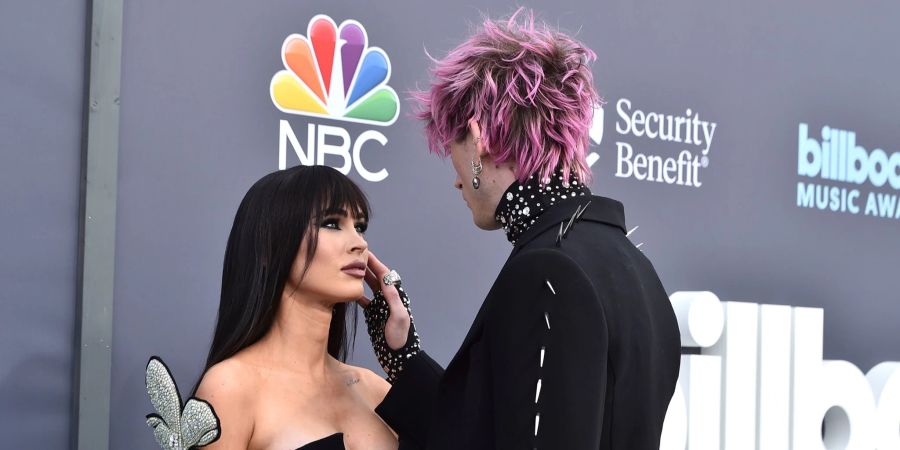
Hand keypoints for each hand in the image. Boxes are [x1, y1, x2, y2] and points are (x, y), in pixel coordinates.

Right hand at [358, 252, 420, 381]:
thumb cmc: (401, 337)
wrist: (398, 356)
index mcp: (395, 296)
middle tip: (355, 256)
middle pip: (376, 278)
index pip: (384, 275)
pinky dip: (357, 294)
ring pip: (370, 288)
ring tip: (350, 268)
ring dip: (362, 278)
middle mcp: (388, 299)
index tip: (365, 253)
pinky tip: (349, 290)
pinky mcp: (373, 315)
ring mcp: (380, 307)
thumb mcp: (399, 317)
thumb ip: (393, 298)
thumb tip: (386, 279)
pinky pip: (364, 301)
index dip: (375, 263)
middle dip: (367, 267)